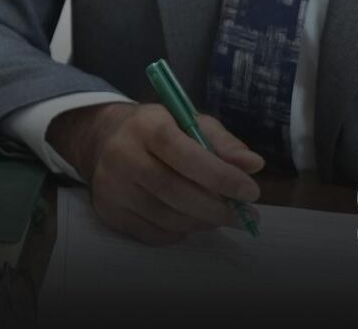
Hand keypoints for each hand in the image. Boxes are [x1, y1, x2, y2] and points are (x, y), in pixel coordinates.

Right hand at [48, 101, 263, 244]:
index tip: (250, 192)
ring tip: (222, 216)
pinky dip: (182, 232)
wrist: (103, 140)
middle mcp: (122, 156)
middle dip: (217, 208)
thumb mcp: (190, 123)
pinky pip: (155, 234)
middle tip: (246, 217)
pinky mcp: (109, 212)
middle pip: (175, 192)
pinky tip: (192, 219)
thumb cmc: (157, 130)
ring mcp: (111, 187)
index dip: (220, 176)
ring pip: (167, 218)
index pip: (184, 154)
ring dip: (203, 222)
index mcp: (145, 126)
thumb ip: (224, 143)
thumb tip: (254, 165)